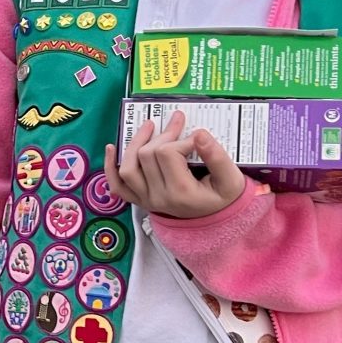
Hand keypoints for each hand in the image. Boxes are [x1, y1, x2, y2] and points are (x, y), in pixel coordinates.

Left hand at [104, 110, 246, 219]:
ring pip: (128, 168)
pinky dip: (110, 167)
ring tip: (149, 125)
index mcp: (181, 193)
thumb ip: (217, 157)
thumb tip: (199, 134)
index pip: (168, 153)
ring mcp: (147, 200)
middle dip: (163, 135)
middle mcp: (159, 198)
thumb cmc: (224, 199)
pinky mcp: (140, 200)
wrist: (217, 221)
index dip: (182, 138)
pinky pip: (117, 185)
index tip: (196, 136)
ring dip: (136, 143)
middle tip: (177, 121)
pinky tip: (111, 148)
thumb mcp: (231, 179)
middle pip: (147, 156)